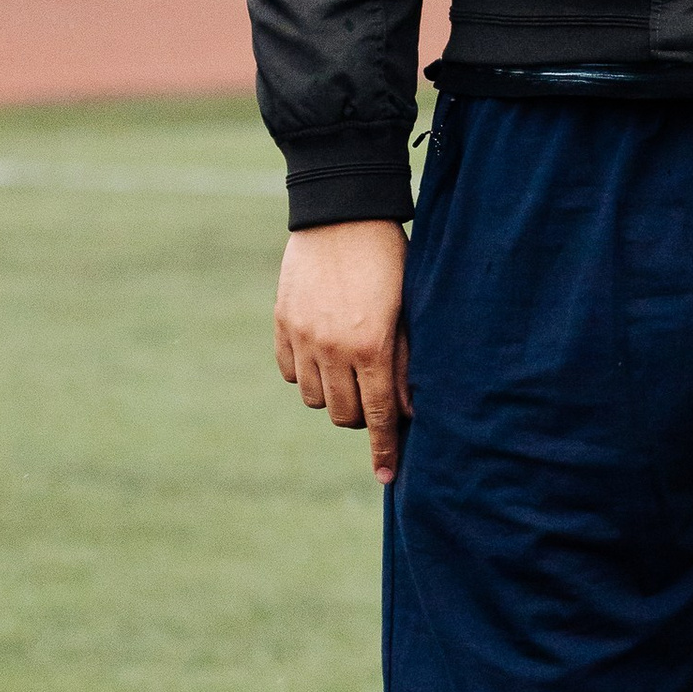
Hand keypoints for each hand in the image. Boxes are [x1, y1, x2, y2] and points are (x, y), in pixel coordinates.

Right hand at [274, 220, 411, 482]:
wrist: (341, 212)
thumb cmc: (390, 258)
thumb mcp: (410, 309)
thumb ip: (408, 362)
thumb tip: (411, 411)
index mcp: (372, 346)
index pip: (380, 415)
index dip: (385, 450)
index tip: (388, 479)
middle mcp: (333, 349)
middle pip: (343, 414)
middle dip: (361, 416)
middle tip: (375, 398)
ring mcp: (302, 337)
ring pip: (313, 398)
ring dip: (333, 395)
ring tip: (349, 371)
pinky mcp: (282, 323)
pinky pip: (290, 372)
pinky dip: (306, 373)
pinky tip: (323, 354)